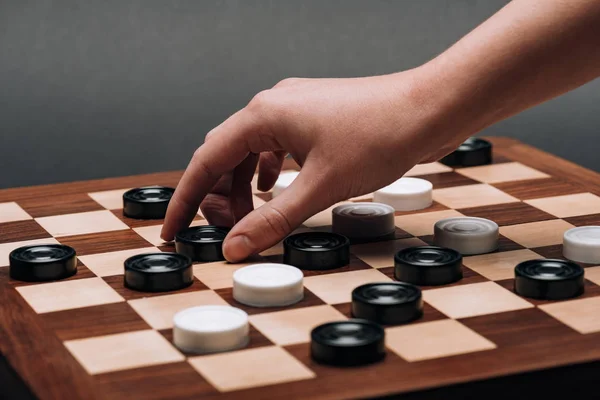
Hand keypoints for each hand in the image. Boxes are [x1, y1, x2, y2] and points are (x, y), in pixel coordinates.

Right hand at [160, 69, 464, 261]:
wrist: (429, 107)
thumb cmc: (380, 135)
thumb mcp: (321, 187)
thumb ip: (273, 220)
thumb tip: (235, 247)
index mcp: (263, 115)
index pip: (206, 161)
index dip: (186, 200)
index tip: (173, 230)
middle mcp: (273, 106)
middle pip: (225, 155)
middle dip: (217, 195)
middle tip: (221, 231)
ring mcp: (295, 109)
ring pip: (251, 151)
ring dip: (243, 186)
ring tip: (249, 218)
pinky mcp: (314, 117)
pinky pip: (276, 146)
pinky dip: (267, 172)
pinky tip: (275, 190)